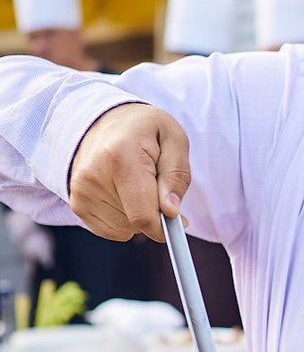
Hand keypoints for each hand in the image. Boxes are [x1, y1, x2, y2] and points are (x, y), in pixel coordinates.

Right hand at [68, 103, 190, 243]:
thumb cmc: (144, 129)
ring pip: (125, 229)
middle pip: (135, 223)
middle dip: (153, 212)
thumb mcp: (173, 138)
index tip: (179, 222)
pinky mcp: (77, 203)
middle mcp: (93, 175)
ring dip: (137, 214)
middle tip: (153, 183)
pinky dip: (124, 219)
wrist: (104, 120)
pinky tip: (123, 192)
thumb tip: (170, 212)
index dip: (164, 227)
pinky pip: (111, 231)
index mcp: (119, 155)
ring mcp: (80, 191)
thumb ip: (177, 175)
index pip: (142, 215)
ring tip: (135, 182)